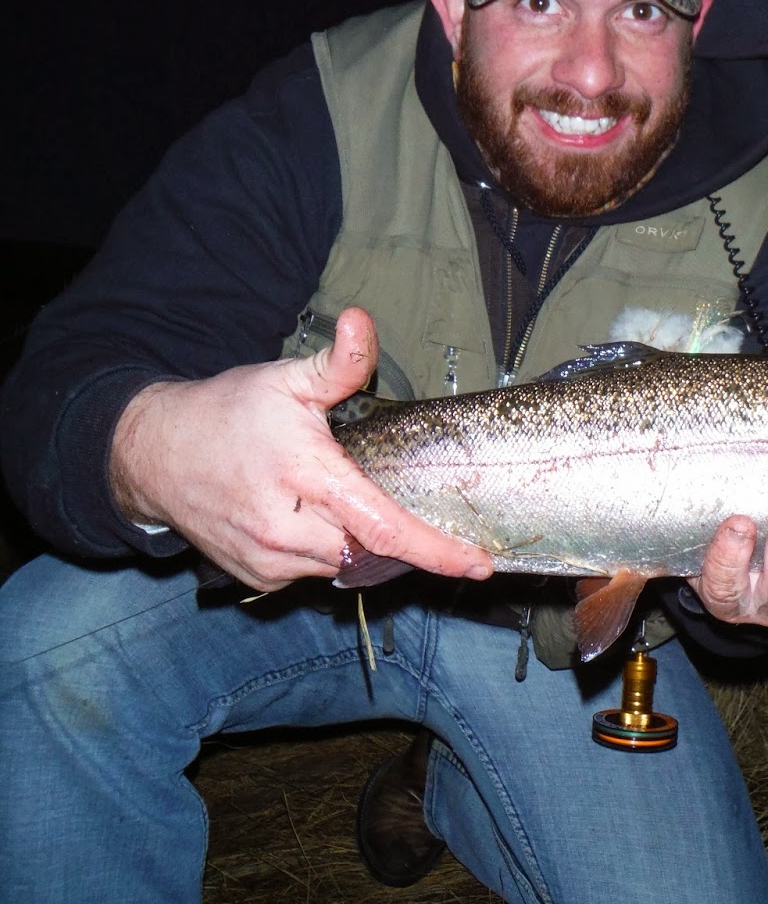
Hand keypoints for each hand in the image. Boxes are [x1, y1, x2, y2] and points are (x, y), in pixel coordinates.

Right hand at [110, 306, 493, 591]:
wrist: (153, 455)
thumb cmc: (224, 414)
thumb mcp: (284, 381)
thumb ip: (336, 364)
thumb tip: (362, 322)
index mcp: (307, 478)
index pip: (384, 528)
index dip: (436, 550)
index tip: (479, 564)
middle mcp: (288, 532)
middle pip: (370, 548)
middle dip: (386, 527)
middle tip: (369, 487)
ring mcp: (270, 563)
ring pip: (343, 563)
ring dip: (351, 536)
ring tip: (320, 492)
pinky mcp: (258, 580)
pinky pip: (312, 571)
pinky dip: (322, 547)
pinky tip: (302, 514)